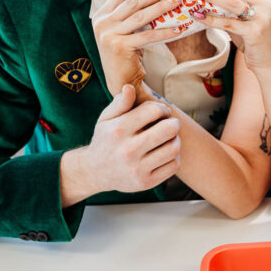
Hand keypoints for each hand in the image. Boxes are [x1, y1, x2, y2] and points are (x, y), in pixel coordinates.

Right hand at [61, 85, 181, 203]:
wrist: (95, 172)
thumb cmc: (105, 139)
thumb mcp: (106, 119)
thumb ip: (119, 103)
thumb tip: (130, 87)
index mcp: (119, 130)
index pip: (154, 110)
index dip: (162, 108)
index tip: (161, 112)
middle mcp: (128, 150)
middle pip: (169, 129)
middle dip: (173, 123)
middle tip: (170, 124)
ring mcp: (137, 168)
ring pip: (174, 148)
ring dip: (176, 140)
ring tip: (169, 138)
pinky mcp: (145, 182)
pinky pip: (173, 165)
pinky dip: (174, 157)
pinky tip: (165, 153)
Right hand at [92, 0, 189, 92]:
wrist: (120, 82)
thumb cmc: (126, 54)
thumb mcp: (123, 30)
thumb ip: (130, 13)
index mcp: (103, 14)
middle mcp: (103, 22)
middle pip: (134, 0)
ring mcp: (109, 34)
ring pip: (142, 15)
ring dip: (163, 6)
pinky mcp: (119, 47)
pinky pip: (147, 36)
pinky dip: (165, 31)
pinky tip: (179, 28)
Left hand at [187, 0, 270, 71]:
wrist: (267, 62)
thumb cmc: (251, 39)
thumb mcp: (241, 19)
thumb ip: (228, 6)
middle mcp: (265, 3)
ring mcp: (262, 16)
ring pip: (232, 2)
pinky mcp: (256, 31)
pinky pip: (229, 23)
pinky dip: (212, 20)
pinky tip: (199, 16)